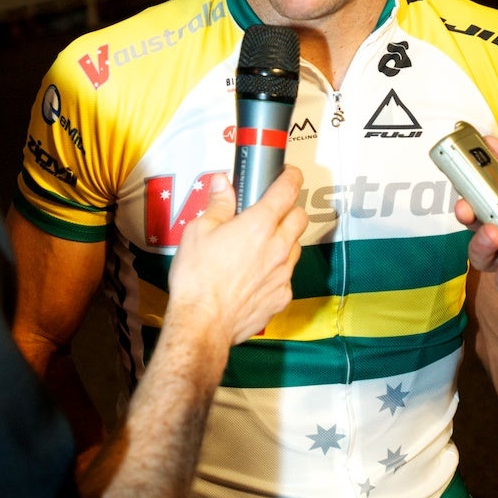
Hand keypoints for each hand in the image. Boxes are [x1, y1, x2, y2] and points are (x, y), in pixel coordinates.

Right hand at [168, 165, 306, 343]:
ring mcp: (283, 273)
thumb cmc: (198, 278)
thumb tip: (223, 183)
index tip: (288, 173)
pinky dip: (277, 269)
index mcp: (259, 225)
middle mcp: (278, 247)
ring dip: (285, 240)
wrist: (202, 324)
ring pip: (296, 246)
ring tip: (260, 245)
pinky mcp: (282, 296)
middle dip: (290, 209)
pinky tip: (256, 274)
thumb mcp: (198, 231)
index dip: (291, 176)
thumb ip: (218, 204)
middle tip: (271, 211)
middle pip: (300, 217)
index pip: (288, 190)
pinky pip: (287, 275)